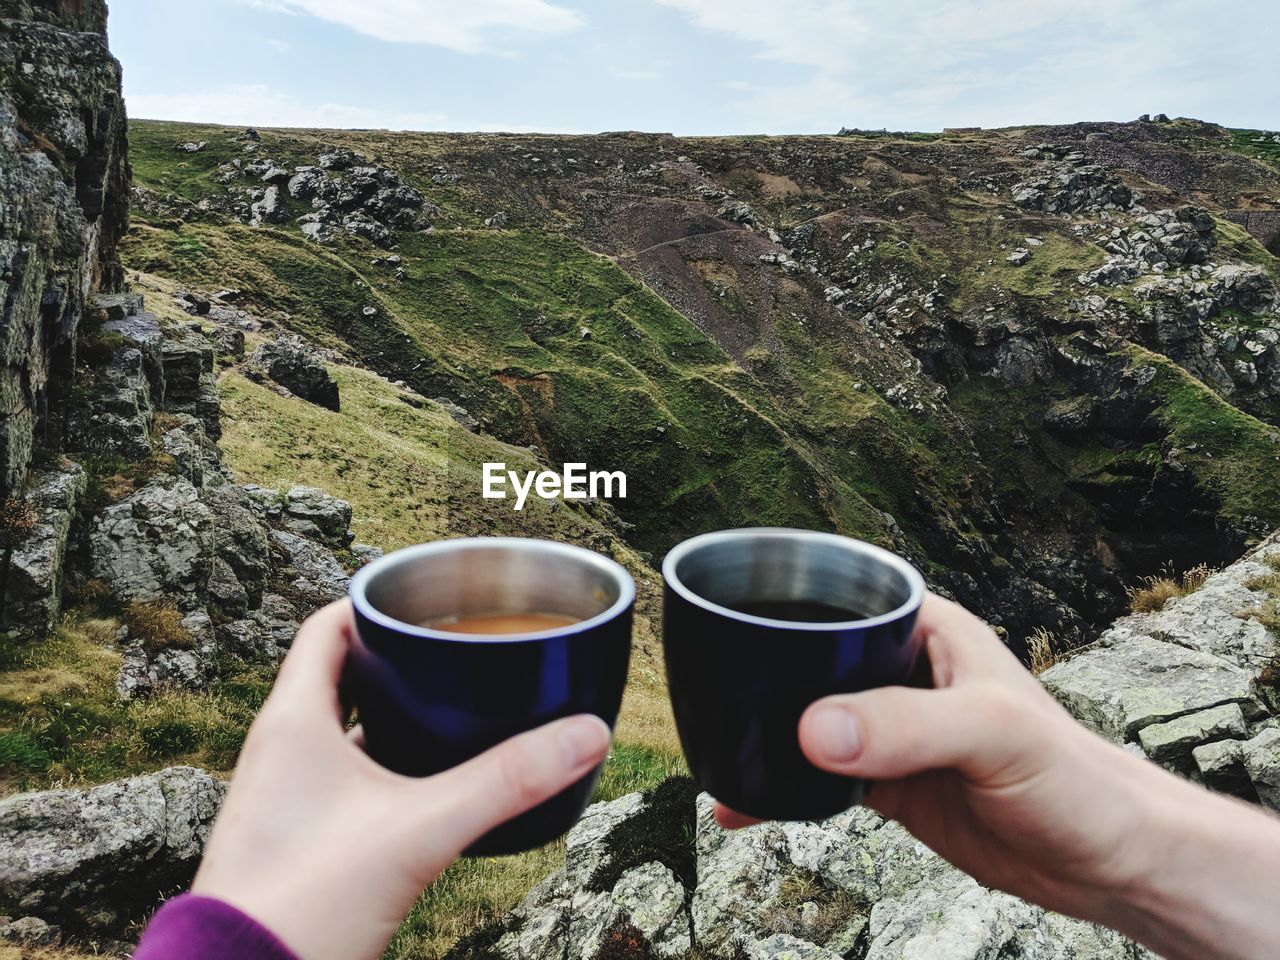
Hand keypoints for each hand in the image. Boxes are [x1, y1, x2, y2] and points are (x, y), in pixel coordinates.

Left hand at [191, 600, 611, 959]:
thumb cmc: (306, 903)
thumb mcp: (420, 831)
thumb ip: (505, 782)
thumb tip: (585, 734)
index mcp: (293, 722)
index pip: (327, 626)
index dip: (376, 605)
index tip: (430, 603)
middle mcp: (280, 749)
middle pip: (340, 673)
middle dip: (400, 659)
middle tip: (458, 655)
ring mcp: (285, 796)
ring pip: (343, 728)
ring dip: (393, 714)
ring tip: (455, 713)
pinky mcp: (297, 837)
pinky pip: (344, 778)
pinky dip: (385, 766)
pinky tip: (428, 789)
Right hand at [714, 593, 1181, 922]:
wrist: (1106, 862)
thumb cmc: (1076, 778)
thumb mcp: (992, 734)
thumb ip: (907, 726)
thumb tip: (815, 730)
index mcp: (926, 629)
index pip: (838, 600)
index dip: (784, 610)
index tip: (728, 633)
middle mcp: (901, 672)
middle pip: (809, 664)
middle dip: (760, 683)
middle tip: (711, 706)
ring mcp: (892, 730)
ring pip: (808, 723)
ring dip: (766, 741)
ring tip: (719, 759)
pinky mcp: (890, 782)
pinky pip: (819, 778)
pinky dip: (782, 792)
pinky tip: (747, 808)